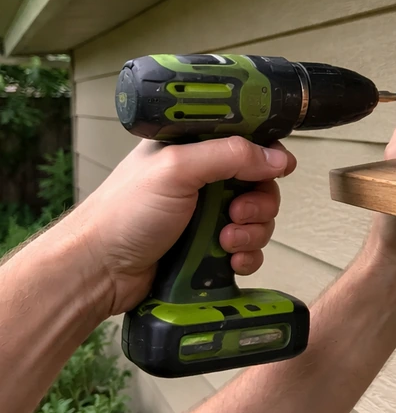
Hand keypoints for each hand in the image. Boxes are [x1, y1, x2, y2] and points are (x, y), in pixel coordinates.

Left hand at [69, 136, 296, 314]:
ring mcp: (208, 216)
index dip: (266, 154)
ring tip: (225, 242)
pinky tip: (231, 262)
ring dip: (252, 233)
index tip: (278, 167)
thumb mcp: (177, 170)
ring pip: (259, 219)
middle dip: (259, 202)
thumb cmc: (124, 213)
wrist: (100, 271)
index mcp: (192, 149)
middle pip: (260, 184)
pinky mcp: (210, 249)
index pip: (245, 141)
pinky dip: (247, 256)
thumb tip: (279, 157)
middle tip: (236, 213)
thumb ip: (230, 156)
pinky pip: (249, 250)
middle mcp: (203, 180)